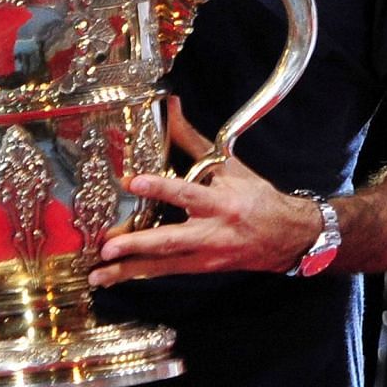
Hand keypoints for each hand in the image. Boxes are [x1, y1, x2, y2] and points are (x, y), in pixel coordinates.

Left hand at [89, 97, 319, 284]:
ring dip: (128, 270)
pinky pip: (167, 272)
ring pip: (163, 265)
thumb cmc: (256, 198)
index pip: (188, 193)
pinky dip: (140, 274)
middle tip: (107, 247)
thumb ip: (194, 142)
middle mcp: (214, 232)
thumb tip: (171, 109)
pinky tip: (116, 277)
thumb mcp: (230, 166)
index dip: (161, 187)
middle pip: (171, 240)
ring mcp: (207, 256)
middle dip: (137, 244)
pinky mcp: (202, 268)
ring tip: (99, 274)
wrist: (287, 237)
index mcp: (222, 202)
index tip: (134, 182)